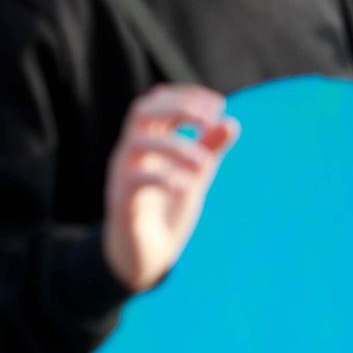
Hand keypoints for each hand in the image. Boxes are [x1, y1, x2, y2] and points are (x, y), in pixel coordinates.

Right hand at [101, 85, 239, 292]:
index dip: (186, 96)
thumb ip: (209, 150)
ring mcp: (122, 176)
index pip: (157, 102)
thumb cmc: (166, 210)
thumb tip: (230, 122)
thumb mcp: (194, 176)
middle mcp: (130, 153)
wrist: (144, 256)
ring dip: (176, 146)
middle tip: (208, 119)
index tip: (218, 104)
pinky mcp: (121, 203)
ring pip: (138, 143)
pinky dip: (162, 177)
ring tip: (203, 164)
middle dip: (177, 108)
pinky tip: (185, 186)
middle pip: (141, 112)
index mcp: (147, 141)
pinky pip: (134, 180)